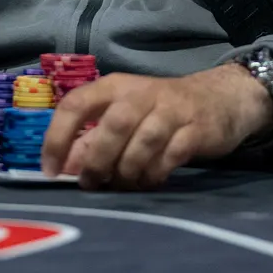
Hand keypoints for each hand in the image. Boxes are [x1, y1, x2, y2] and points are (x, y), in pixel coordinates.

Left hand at [42, 65, 272, 189]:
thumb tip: (65, 166)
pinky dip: (155, 173)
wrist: (221, 98)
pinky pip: (171, 155)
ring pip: (143, 142)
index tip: (50, 170)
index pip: (76, 103)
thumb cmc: (160, 110)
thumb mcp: (123, 115)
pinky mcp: (197, 129)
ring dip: (127, 171)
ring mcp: (172, 110)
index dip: (57, 137)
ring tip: (123, 186)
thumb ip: (92, 138)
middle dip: (97, 160)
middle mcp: (141, 93)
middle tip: (91, 184)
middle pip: (113, 125)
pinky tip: (150, 181)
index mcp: (115, 86)